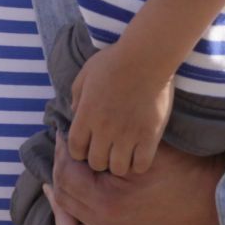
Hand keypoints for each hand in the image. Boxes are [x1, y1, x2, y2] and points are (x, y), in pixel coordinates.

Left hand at [45, 133, 224, 224]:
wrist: (217, 194)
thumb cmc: (183, 165)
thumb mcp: (141, 149)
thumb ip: (105, 148)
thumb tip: (75, 138)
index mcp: (110, 203)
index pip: (66, 177)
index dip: (62, 153)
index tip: (64, 138)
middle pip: (67, 204)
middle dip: (60, 176)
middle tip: (65, 158)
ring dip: (64, 217)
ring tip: (60, 196)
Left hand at [67, 44, 171, 176]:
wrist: (146, 57)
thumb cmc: (114, 61)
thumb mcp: (85, 73)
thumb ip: (77, 95)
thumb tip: (75, 111)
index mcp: (86, 115)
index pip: (75, 149)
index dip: (80, 151)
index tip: (87, 144)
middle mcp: (104, 129)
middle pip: (96, 163)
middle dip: (99, 158)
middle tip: (107, 149)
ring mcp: (128, 135)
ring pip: (118, 168)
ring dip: (118, 163)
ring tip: (123, 152)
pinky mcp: (149, 136)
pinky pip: (141, 165)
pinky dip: (139, 163)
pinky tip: (139, 153)